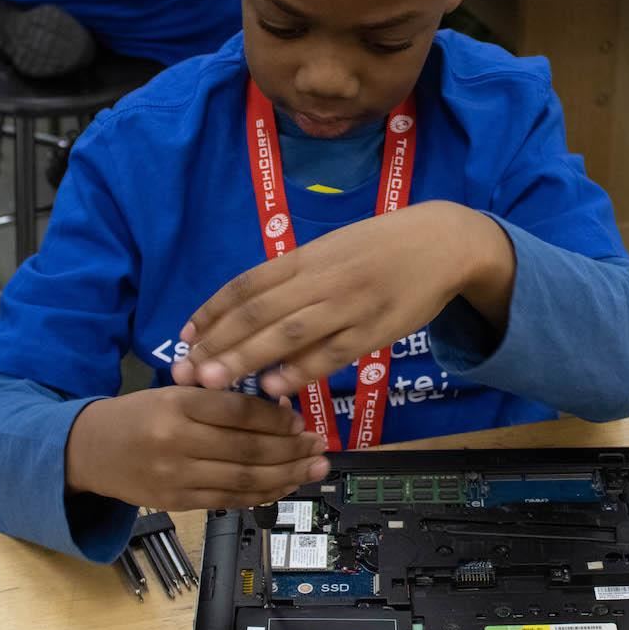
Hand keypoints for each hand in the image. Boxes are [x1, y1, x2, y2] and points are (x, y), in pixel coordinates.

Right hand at [65, 387, 329, 510]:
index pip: (237, 411)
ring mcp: (177, 476)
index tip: (299, 419)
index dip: (275, 417)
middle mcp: (177, 441)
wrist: (89, 451)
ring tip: (314, 468)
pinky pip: (229, 500)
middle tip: (318, 445)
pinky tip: (285, 486)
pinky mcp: (178, 502)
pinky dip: (262, 495)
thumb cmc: (138, 414)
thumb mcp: (172, 392)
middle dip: (291, 449)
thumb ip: (217, 399)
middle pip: (247, 448)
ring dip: (286, 475)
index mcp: (177, 404)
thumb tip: (276, 407)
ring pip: (243, 479)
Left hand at [171, 202, 514, 395]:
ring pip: (289, 333)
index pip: (248, 284)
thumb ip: (297, 276)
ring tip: (214, 382)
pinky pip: (332, 352)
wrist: (442, 242)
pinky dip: (301, 370)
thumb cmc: (383, 245)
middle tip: (185, 369)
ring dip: (248, 358)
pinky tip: (274, 387)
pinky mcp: (375, 329)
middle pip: (259, 311)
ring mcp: (348, 304)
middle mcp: (321, 278)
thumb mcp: (334, 248)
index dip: (213, 310)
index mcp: (307, 256)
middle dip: (219, 342)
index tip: (185, 335)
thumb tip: (254, 307)